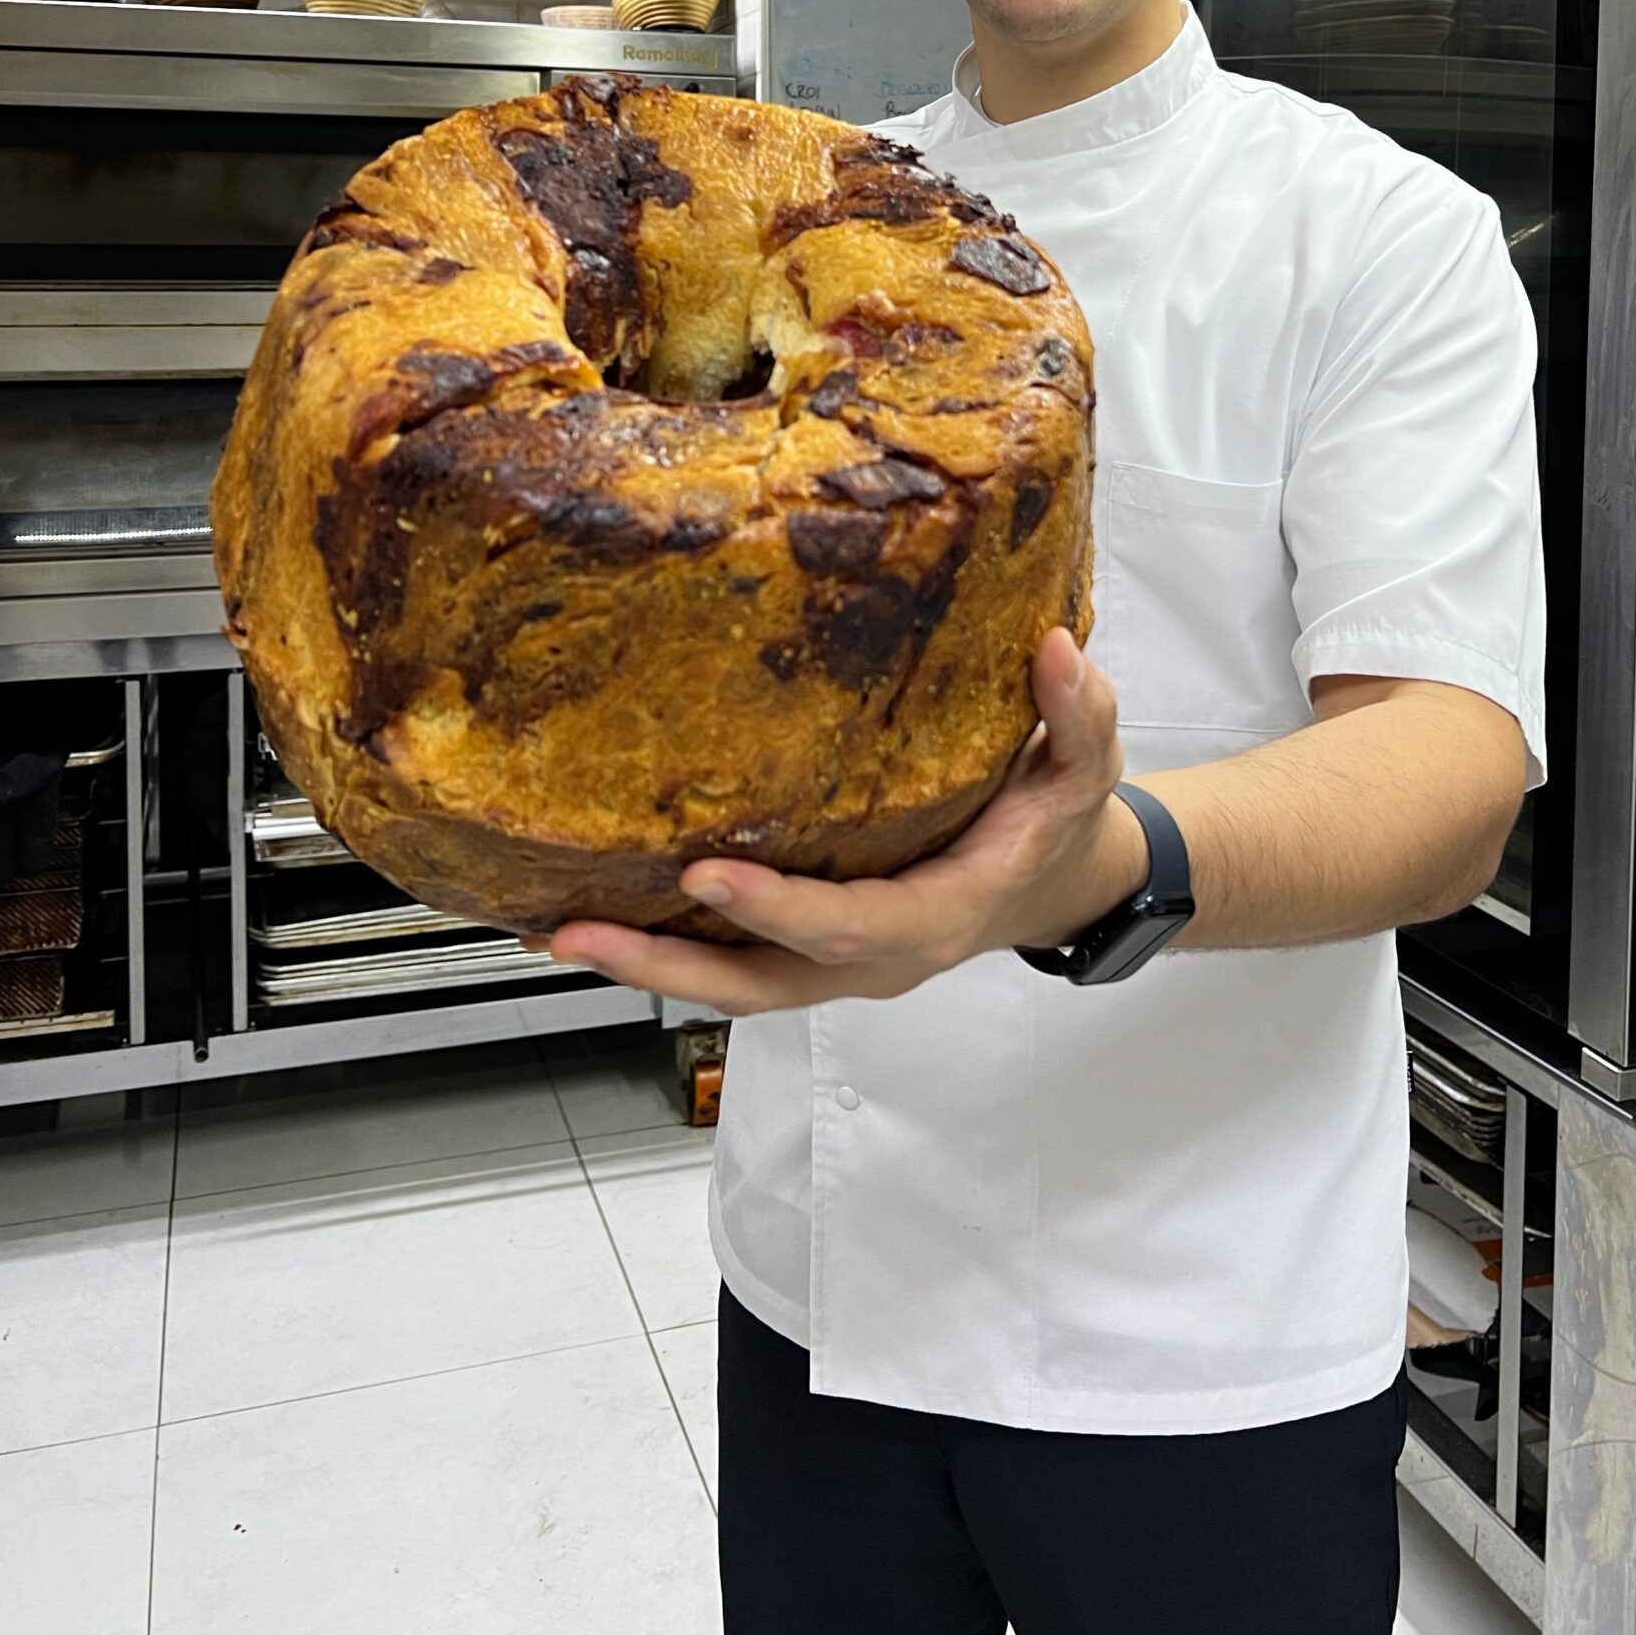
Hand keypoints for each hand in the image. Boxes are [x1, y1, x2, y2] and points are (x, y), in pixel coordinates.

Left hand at [528, 628, 1144, 1016]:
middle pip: (760, 983)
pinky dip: (658, 948)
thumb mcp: (1086, 765)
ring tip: (550, 928)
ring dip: (642, 963)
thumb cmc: (1058, 821)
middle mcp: (877, 957)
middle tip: (578, 931)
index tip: (708, 874)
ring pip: (731, 984)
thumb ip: (1079, 712)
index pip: (849, 925)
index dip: (778, 909)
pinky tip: (583, 915)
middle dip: (666, 963)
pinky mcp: (806, 952)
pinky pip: (727, 962)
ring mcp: (835, 965)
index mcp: (937, 915)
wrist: (1055, 882)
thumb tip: (1056, 649)